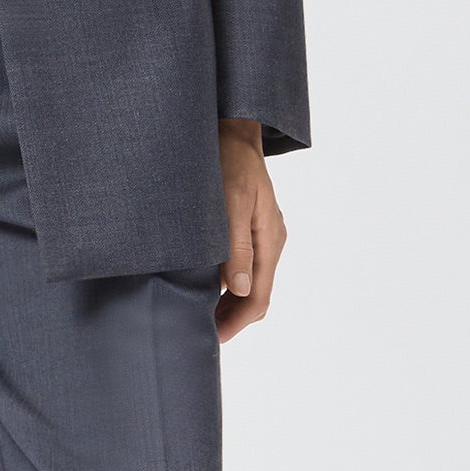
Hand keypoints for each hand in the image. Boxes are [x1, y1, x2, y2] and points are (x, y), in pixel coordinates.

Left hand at [216, 118, 285, 342]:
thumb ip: (236, 246)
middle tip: (199, 333)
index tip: (211, 338)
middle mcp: (271, 242)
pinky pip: (245, 266)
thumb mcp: (229, 203)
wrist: (231, 132)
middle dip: (232, 319)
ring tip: (198, 315)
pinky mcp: (252, 228)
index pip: (259, 298)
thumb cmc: (227, 164)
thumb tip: (242, 290)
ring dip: (228, 303)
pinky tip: (205, 286)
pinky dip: (227, 284)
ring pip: (251, 284)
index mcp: (270, 239)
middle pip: (257, 296)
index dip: (236, 322)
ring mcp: (263, 236)